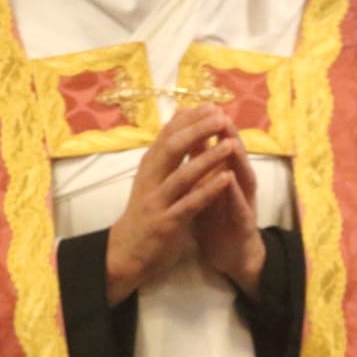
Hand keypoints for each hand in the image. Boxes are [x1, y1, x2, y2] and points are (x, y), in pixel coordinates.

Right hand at [105, 105, 247, 304]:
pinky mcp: (166, 223)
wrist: (126, 252)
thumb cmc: (145, 211)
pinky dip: (208, 190)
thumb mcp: (152, 178)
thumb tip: (182, 118)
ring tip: (230, 144)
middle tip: (221, 117)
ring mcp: (157, 201)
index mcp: (149, 166)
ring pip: (182, 175)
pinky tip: (226, 179)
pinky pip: (189, 204)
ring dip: (208, 158)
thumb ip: (167, 153)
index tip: (211, 105)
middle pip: (172, 148)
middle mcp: (150, 179)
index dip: (189, 119)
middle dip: (198, 130)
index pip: (167, 134)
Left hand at [193, 121, 266, 295]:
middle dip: (227, 136)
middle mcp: (237, 185)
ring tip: (232, 141)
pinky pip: (239, 208)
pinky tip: (231, 181)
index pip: (218, 147)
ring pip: (242, 178)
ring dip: (238, 160)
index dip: (209, 128)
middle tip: (220, 114)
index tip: (200, 105)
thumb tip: (190, 135)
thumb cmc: (218, 220)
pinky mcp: (244, 225)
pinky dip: (235, 194)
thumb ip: (200, 164)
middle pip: (233, 156)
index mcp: (224, 176)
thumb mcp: (205, 188)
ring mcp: (243, 204)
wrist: (232, 257)